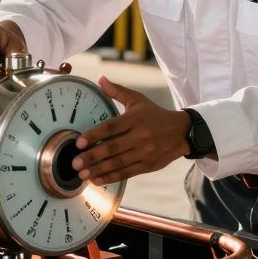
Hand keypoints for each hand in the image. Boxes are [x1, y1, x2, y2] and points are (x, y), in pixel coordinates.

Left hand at [70, 76, 190, 185]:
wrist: (182, 132)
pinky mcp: (148, 165)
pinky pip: (127, 172)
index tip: (79, 142)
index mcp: (135, 119)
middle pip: (112, 148)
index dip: (94, 135)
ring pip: (118, 163)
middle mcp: (140, 136)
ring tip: (82, 174)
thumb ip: (117, 91)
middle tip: (75, 163)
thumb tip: (100, 78)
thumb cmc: (155, 114)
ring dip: (98, 170)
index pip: (111, 127)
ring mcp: (145, 152)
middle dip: (92, 156)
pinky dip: (111, 177)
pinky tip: (97, 179)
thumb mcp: (138, 100)